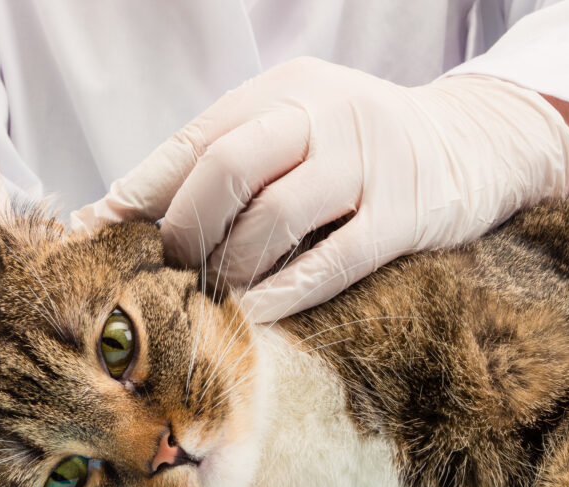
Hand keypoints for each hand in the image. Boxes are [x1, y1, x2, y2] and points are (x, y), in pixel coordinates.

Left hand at [71, 57, 568, 322]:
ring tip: (217, 292)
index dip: (141, 192)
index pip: (194, 139)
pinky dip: (283, 294)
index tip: (99, 233)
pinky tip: (256, 314)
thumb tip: (117, 215)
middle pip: (226, 168)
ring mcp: (367, 161)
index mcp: (281, 91)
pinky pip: (331, 262)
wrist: (470, 144)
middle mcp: (323, 114)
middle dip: (185, 230)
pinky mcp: (404, 214)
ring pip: (274, 218)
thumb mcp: (289, 131)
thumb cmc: (352, 151)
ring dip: (232, 267)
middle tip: (172, 271)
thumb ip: (220, 162)